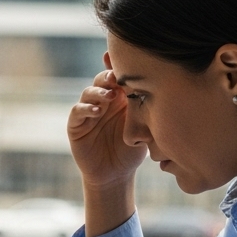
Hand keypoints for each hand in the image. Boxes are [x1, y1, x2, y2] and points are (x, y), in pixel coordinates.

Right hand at [67, 68, 145, 187]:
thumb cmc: (132, 152)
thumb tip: (160, 89)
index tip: (128, 61)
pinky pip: (77, 111)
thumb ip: (144, 111)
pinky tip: (97, 111)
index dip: (120, 67)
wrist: (115, 175)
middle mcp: (103, 102)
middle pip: (102, 79)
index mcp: (120, 99)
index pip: (118, 77)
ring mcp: (88, 113)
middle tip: (118, 77)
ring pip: (88, 92)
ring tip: (110, 96)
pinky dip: (86, 108)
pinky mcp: (76, 126)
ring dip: (99, 92)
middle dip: (109, 75)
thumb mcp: (142, 130)